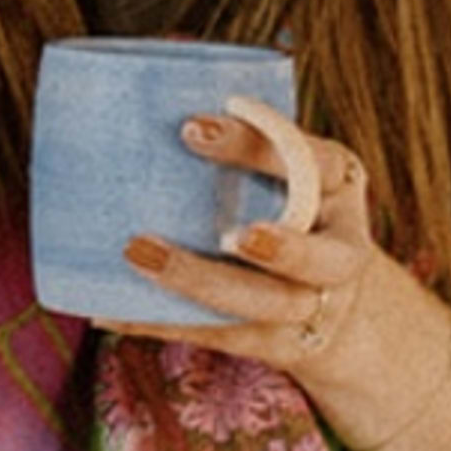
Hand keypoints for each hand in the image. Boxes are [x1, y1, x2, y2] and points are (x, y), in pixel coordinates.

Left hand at [112, 99, 397, 398]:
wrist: (336, 300)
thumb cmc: (296, 208)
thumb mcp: (295, 169)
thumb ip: (252, 141)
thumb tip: (159, 107)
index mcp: (340, 189)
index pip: (317, 164)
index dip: (260, 148)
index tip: (193, 128)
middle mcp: (339, 255)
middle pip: (321, 261)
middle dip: (284, 250)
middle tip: (234, 235)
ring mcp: (309, 308)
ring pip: (265, 306)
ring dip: (201, 283)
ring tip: (139, 254)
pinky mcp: (270, 344)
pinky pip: (215, 334)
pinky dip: (161, 321)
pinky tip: (111, 308)